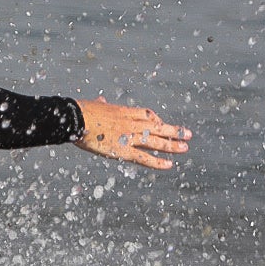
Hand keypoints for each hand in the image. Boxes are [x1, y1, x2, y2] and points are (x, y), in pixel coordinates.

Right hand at [72, 97, 191, 169]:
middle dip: (173, 130)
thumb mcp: (95, 105)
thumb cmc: (81, 111)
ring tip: (185, 147)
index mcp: (124, 112)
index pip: (146, 115)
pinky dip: (157, 162)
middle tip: (187, 134)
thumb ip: (101, 104)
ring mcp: (129, 137)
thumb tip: (101, 100)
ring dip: (171, 145)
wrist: (77, 118)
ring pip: (155, 141)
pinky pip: (144, 157)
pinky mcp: (123, 150)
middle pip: (157, 127)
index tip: (161, 124)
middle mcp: (131, 124)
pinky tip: (169, 165)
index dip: (156, 120)